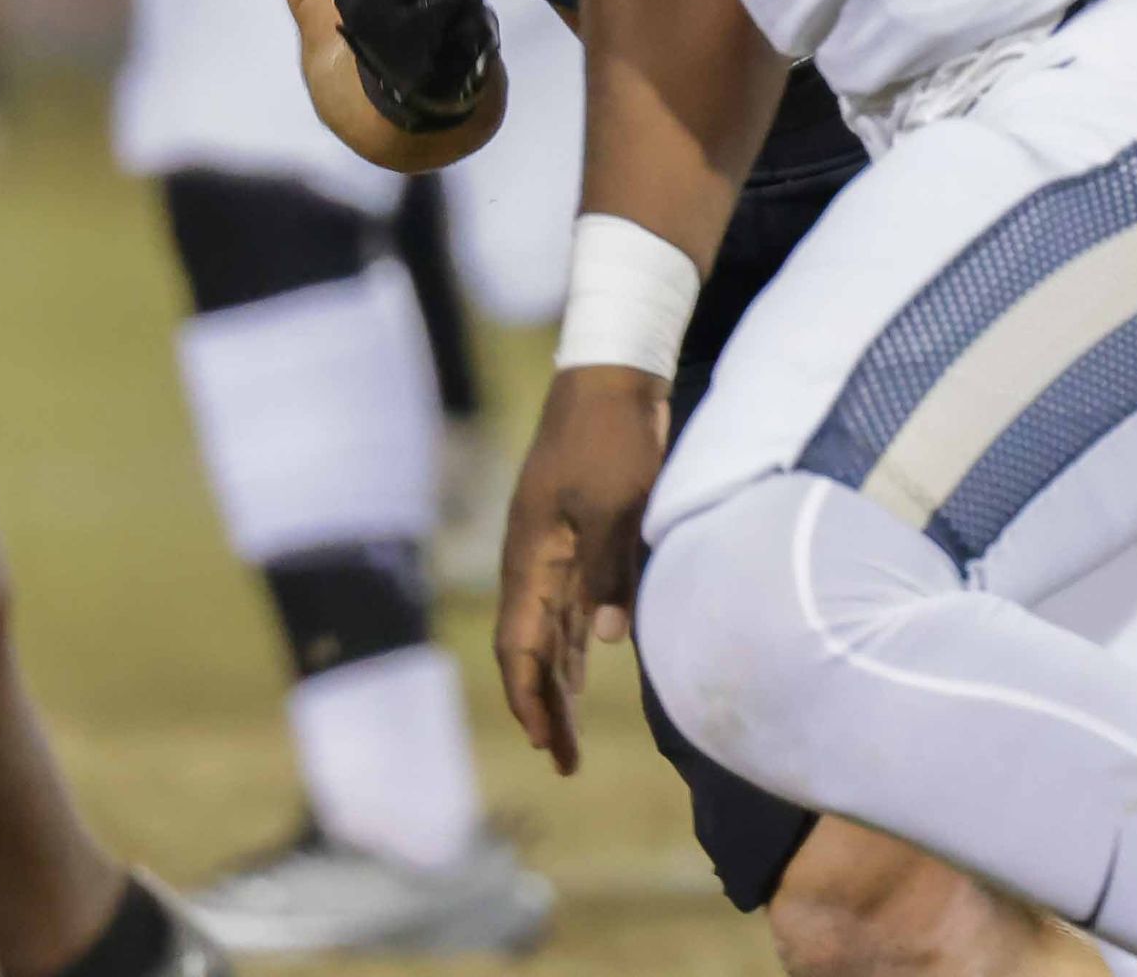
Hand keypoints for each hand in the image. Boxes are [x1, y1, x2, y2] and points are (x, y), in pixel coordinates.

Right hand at [494, 366, 667, 774]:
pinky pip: (571, 601)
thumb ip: (609, 571)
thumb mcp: (616, 504)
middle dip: (545, 704)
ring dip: (560, 679)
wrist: (613, 374)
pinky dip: (577, 640)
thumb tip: (607, 641)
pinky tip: (588, 664)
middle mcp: (537, 558)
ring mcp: (557, 545)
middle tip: (564, 763)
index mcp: (532, 554)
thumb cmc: (611, 436)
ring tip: (569, 731)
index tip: (548, 745)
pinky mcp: (582, 531)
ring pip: (551, 628)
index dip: (531, 697)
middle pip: (533, 646)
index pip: (520, 644)